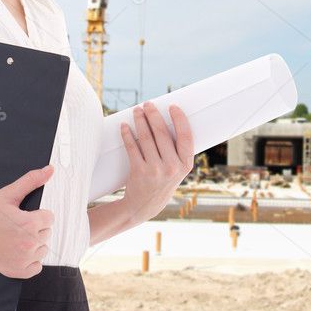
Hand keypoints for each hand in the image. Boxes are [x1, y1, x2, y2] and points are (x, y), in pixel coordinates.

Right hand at [0, 165, 54, 278]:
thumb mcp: (8, 194)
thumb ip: (31, 181)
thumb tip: (50, 170)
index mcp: (29, 224)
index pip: (50, 218)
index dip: (37, 214)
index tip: (23, 214)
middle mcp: (28, 244)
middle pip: (47, 233)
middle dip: (35, 228)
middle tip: (15, 225)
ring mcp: (22, 260)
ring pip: (42, 250)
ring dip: (34, 244)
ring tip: (15, 237)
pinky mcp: (15, 271)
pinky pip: (36, 267)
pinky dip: (30, 261)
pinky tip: (18, 251)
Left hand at [119, 101, 194, 225]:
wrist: (144, 206)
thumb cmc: (162, 182)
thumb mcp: (176, 171)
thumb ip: (176, 151)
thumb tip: (166, 121)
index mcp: (185, 165)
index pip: (185, 136)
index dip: (179, 119)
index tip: (172, 106)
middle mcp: (172, 167)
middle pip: (162, 133)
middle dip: (153, 115)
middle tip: (148, 104)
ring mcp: (155, 170)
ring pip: (146, 137)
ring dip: (140, 120)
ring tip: (137, 111)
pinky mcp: (139, 171)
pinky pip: (132, 147)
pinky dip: (127, 134)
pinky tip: (125, 126)